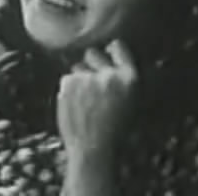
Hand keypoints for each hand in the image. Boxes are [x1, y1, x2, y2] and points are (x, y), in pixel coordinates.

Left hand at [57, 40, 137, 160]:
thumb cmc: (114, 132)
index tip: (108, 49)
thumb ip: (120, 81)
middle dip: (90, 63)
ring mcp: (87, 77)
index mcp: (129, 79)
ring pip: (77, 68)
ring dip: (78, 79)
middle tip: (91, 82)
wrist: (93, 149)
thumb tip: (109, 61)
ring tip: (84, 102)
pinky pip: (66, 79)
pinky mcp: (69, 82)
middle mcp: (108, 74)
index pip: (119, 48)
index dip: (111, 49)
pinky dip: (68, 89)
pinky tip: (75, 106)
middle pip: (93, 53)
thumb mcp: (130, 103)